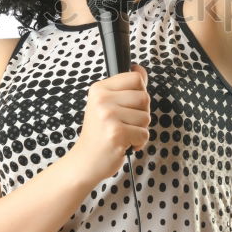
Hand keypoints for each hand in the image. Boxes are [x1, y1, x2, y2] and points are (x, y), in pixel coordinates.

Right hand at [71, 63, 150, 184]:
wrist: (85, 161)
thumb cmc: (99, 133)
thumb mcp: (105, 104)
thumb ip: (125, 88)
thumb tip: (141, 70)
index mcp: (99, 89)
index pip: (135, 77)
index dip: (139, 92)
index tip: (128, 105)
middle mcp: (102, 99)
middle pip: (144, 97)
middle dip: (141, 113)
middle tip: (124, 123)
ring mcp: (108, 116)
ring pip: (146, 117)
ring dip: (139, 129)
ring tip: (122, 134)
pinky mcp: (116, 133)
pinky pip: (144, 134)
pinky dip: (138, 143)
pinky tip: (123, 144)